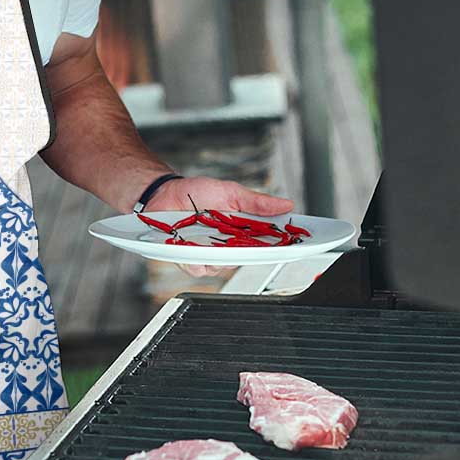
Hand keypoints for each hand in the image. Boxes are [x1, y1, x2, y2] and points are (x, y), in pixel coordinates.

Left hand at [147, 176, 294, 277]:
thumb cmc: (196, 193)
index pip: (266, 243)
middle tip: (251, 242)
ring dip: (219, 255)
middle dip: (251, 253)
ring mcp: (208, 254)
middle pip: (246, 259)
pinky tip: (193, 248)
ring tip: (214, 240)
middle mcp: (227, 246)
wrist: (164, 193)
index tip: (295, 244)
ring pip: (222, 267)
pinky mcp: (188, 259)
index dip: (282, 246)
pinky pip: (198, 267)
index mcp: (241, 231)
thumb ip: (256, 202)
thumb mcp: (230, 192)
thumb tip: (286, 204)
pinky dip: (196, 259)